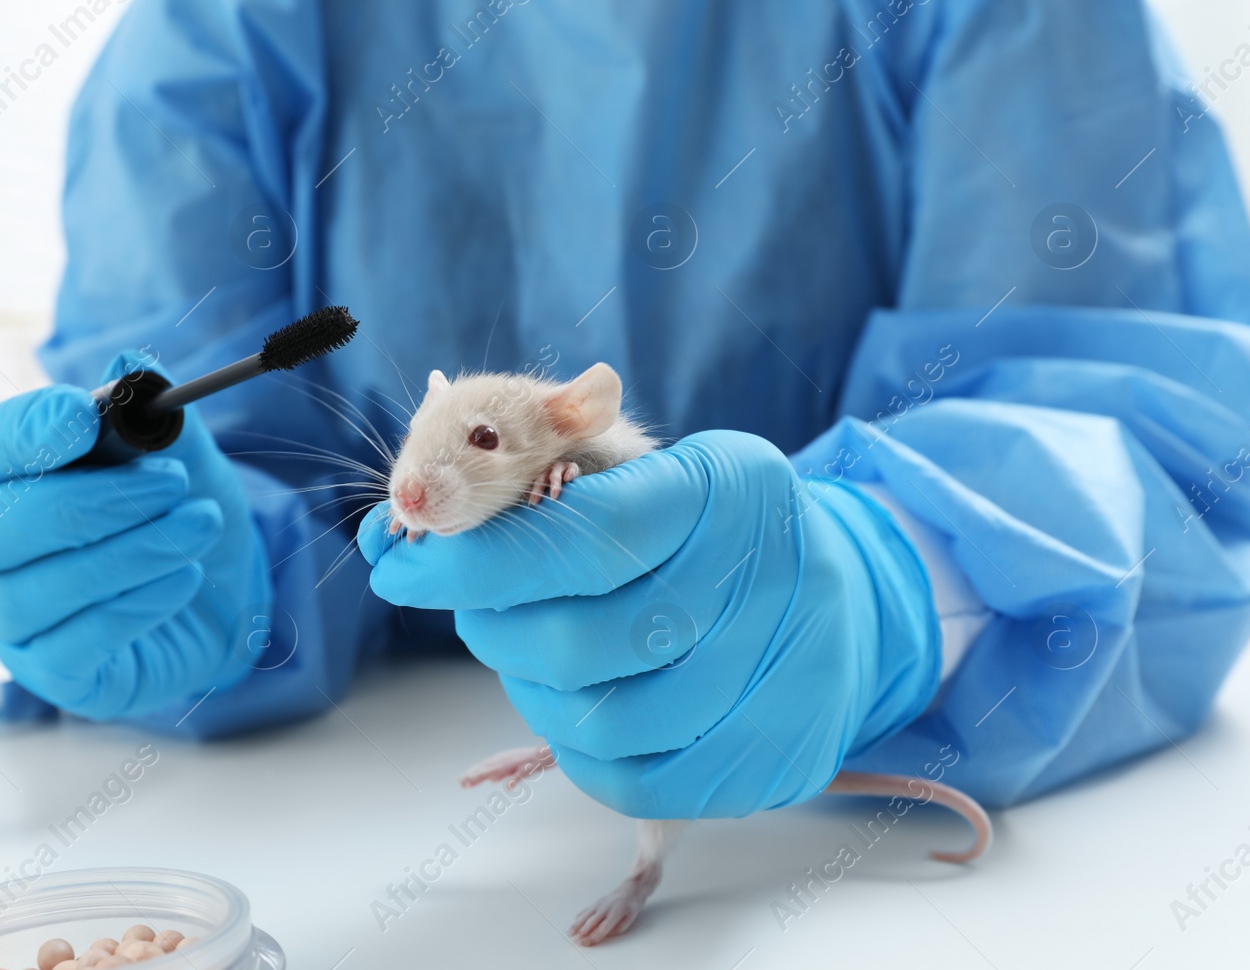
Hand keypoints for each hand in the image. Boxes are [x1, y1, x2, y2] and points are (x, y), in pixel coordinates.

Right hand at [0, 353, 270, 719]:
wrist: (216, 596)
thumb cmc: (173, 513)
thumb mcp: (178, 458)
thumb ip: (154, 418)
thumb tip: (133, 368)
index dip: (27, 432)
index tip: (85, 416)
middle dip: (93, 501)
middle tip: (172, 483)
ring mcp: (6, 619)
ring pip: (34, 590)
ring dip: (129, 552)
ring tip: (199, 523)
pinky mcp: (49, 673)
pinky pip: (72, 644)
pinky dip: (134, 604)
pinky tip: (183, 575)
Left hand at [357, 430, 938, 817]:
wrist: (847, 596)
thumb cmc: (710, 527)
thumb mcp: (651, 468)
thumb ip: (538, 485)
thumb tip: (403, 525)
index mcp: (726, 488)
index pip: (577, 536)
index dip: (472, 562)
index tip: (404, 567)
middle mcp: (764, 583)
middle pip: (575, 641)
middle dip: (491, 628)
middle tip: (479, 612)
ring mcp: (777, 681)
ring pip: (595, 722)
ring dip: (530, 691)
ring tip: (534, 655)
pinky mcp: (771, 758)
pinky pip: (632, 782)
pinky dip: (578, 752)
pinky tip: (579, 707)